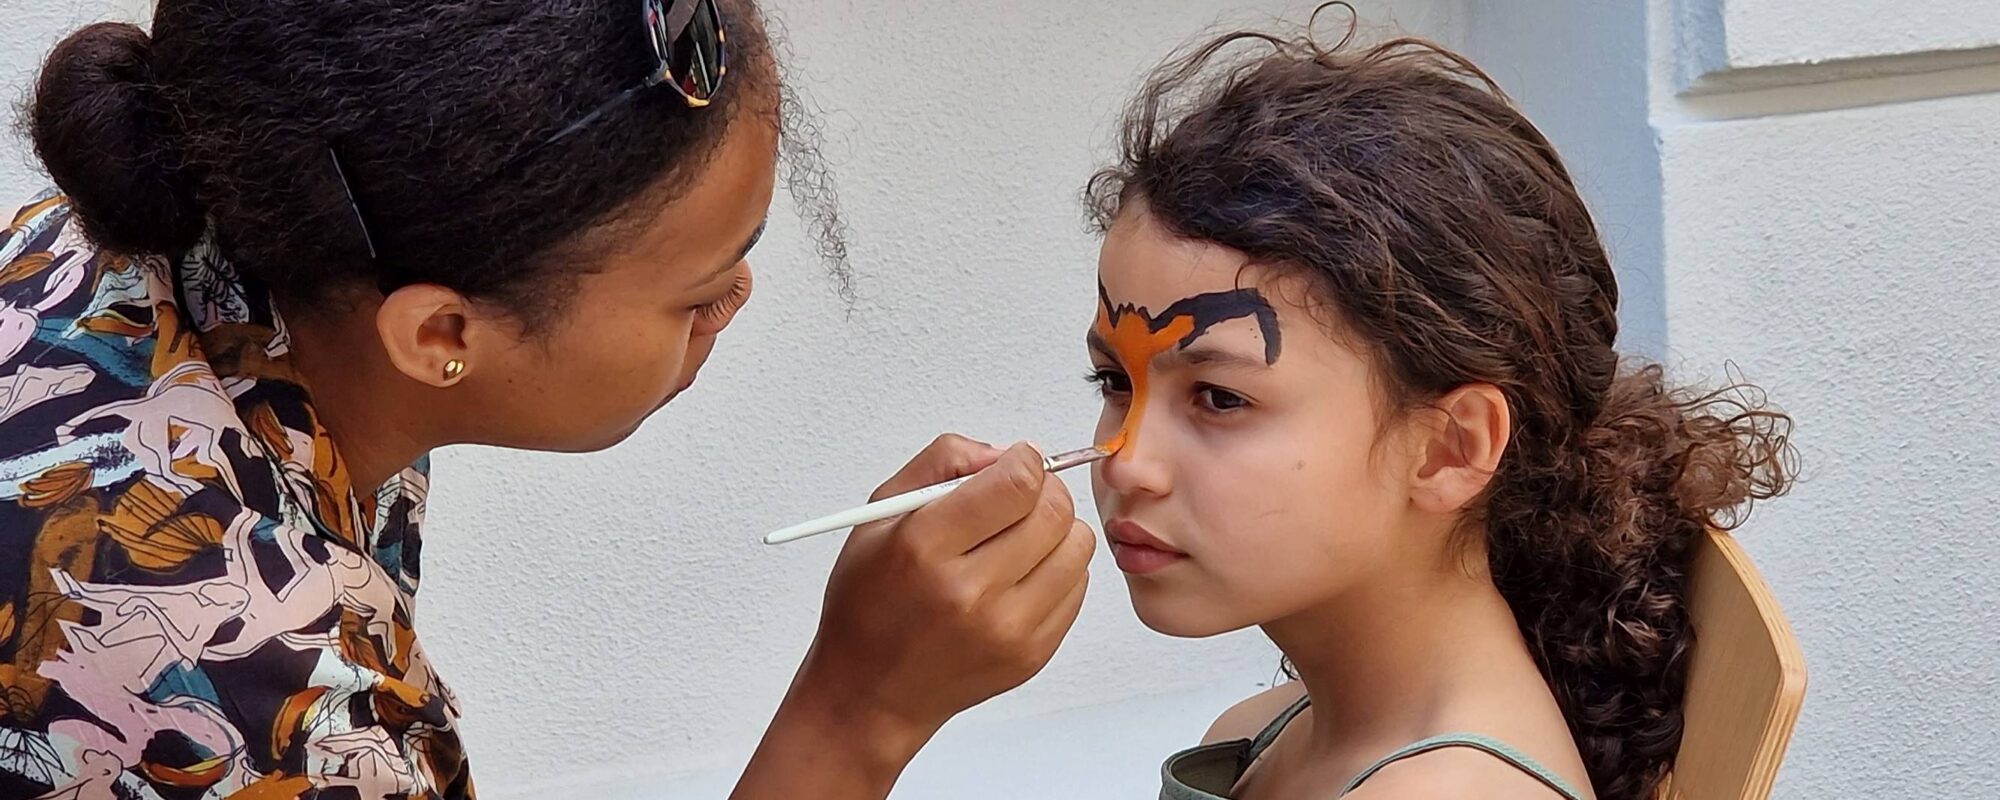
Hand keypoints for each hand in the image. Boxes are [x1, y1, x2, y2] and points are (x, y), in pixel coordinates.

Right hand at [731, 435, 1094, 799]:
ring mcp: (1006, 629)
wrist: (871, 692)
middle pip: (1054, 509)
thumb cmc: (870, 601)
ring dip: (1057, 529)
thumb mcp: (880, 513)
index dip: (1023, 461)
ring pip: (1078, 545)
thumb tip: (1005, 454)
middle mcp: (969, 591)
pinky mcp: (1031, 655)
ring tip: (1020, 538)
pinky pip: (1079, 586)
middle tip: (1018, 498)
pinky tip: (1021, 575)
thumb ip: (943, 462)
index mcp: (924, 547)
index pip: (1017, 482)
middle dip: (1043, 490)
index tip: (1013, 464)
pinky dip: (1058, 570)